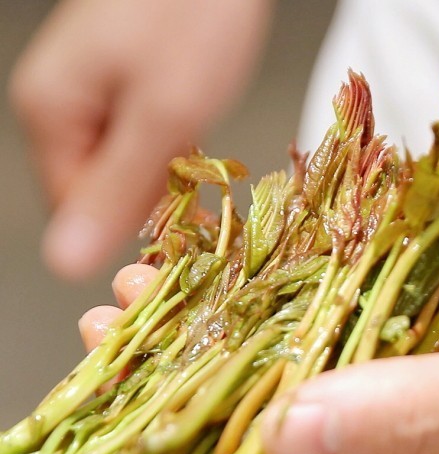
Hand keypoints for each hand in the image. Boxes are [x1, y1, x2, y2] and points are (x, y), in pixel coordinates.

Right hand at [9, 0, 272, 280]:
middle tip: (201, 187)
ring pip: (129, 165)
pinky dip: (179, 144)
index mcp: (50, 110)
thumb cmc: (192, 13)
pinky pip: (146, 136)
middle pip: (101, 189)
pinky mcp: (127, 78)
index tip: (179, 231)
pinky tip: (203, 130)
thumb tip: (67, 261)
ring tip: (206, 153)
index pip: (73, 212)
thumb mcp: (162, 115)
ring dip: (171, 173)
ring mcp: (93, 86)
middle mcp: (62, 100)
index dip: (127, 230)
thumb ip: (118, 190)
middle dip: (153, 199)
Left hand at [80, 251, 438, 453]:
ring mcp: (438, 448)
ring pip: (320, 412)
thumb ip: (407, 417)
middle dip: (206, 393)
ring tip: (169, 285)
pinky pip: (364, 369)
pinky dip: (313, 324)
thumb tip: (274, 438)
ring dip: (248, 350)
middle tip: (131, 314)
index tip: (139, 385)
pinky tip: (267, 280)